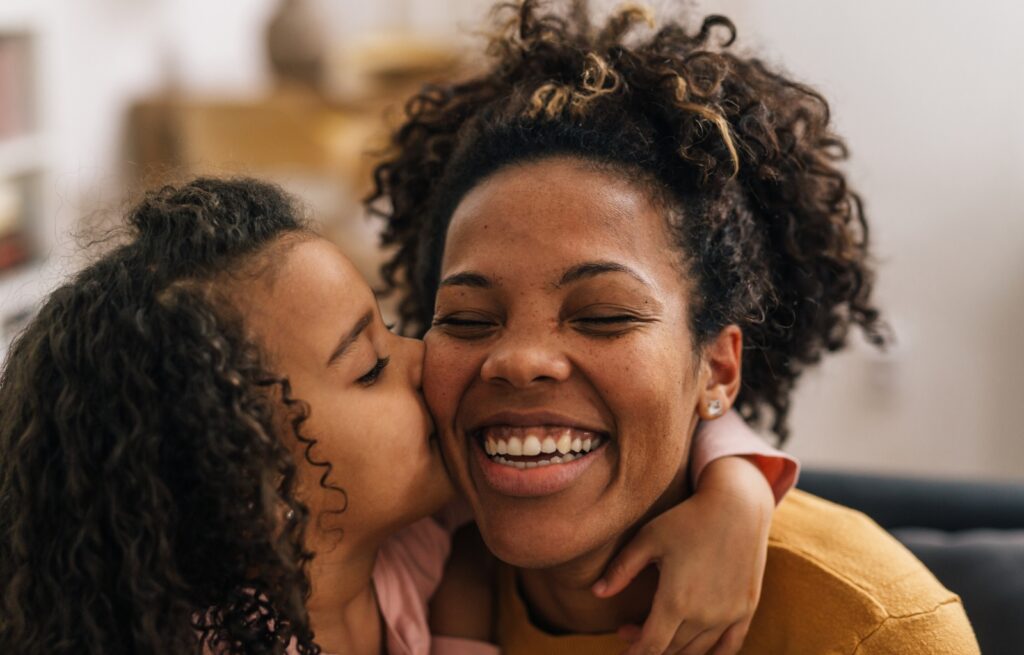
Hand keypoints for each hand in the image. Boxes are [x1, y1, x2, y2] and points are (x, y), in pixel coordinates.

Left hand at [592, 457, 773, 654]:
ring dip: (675, 650)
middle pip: (672, 649)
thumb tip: (596, 593)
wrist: (737, 506)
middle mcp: (705, 614)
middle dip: (648, 647)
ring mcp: (730, 614)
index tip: (622, 652)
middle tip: (629, 631)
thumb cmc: (686, 519)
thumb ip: (622, 569)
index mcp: (677, 600)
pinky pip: (730, 646)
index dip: (635, 653)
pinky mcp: (746, 608)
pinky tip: (694, 647)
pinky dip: (711, 653)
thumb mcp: (648, 538)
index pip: (652, 645)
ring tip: (657, 632)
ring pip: (698, 650)